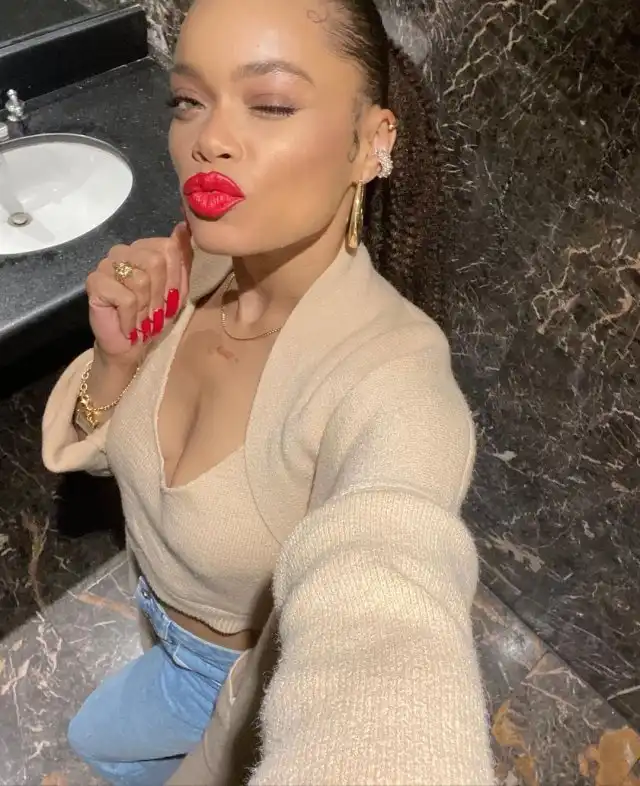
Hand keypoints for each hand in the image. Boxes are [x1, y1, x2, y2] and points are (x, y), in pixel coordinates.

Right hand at [86, 222, 192, 365]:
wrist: (129, 345)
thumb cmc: (154, 317)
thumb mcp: (178, 289)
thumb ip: (182, 259)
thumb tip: (183, 227)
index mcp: (143, 249)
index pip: (169, 248)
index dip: (174, 279)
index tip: (169, 298)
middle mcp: (123, 251)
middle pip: (155, 262)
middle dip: (160, 295)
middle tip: (153, 312)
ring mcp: (106, 265)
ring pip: (140, 281)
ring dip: (145, 309)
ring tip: (139, 318)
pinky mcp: (94, 282)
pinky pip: (125, 298)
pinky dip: (131, 317)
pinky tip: (127, 324)